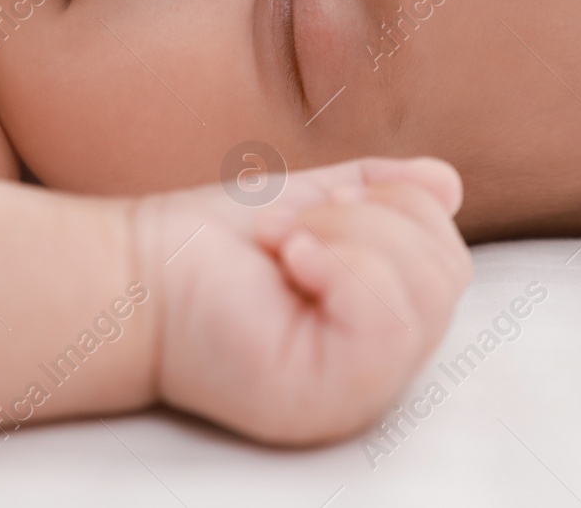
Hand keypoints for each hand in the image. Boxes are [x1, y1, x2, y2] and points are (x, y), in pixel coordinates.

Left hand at [132, 157, 470, 444]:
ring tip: (280, 240)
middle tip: (287, 222)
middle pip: (446, 271)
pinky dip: (340, 267)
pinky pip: (388, 324)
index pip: (447, 260)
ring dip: (344, 234)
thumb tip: (446, 184)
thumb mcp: (309, 201)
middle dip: (366, 215)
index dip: (394, 205)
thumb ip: (377, 195)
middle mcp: (377, 369)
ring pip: (423, 294)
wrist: (133, 272)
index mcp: (378, 324)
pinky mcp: (329, 398)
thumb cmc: (204, 246)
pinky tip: (287, 259)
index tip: (316, 201)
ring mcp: (357, 391)